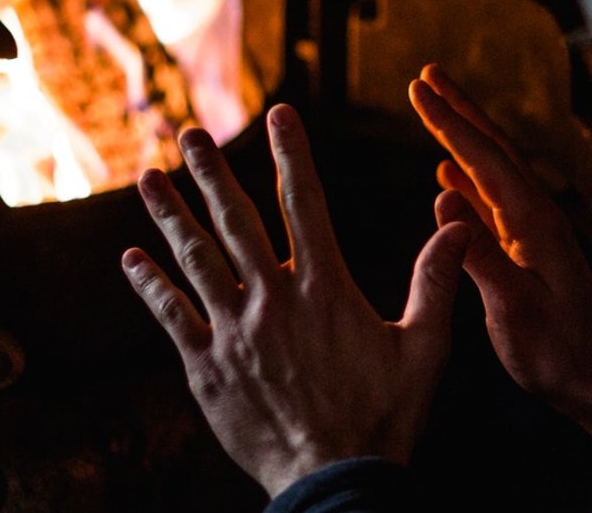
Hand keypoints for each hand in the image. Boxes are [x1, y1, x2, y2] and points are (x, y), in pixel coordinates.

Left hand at [121, 104, 471, 496]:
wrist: (336, 478)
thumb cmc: (385, 415)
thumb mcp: (425, 347)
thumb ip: (436, 281)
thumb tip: (458, 226)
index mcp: (324, 288)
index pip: (304, 204)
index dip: (291, 154)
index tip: (278, 114)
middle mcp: (272, 299)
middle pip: (235, 221)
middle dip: (212, 172)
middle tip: (189, 133)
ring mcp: (234, 332)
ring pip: (195, 260)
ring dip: (169, 216)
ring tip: (147, 179)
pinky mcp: (207, 367)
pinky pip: (172, 316)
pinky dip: (150, 286)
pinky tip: (132, 259)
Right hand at [409, 65, 591, 461]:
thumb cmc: (562, 352)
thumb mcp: (514, 307)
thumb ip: (479, 254)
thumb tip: (442, 199)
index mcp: (534, 222)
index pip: (484, 159)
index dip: (449, 122)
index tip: (418, 88)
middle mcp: (536, 217)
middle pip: (493, 150)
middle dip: (459, 111)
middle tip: (427, 75)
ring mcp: (533, 234)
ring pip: (491, 173)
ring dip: (462, 140)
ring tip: (435, 111)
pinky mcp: (528, 254)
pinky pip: (491, 205)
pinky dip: (467, 183)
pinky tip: (449, 180)